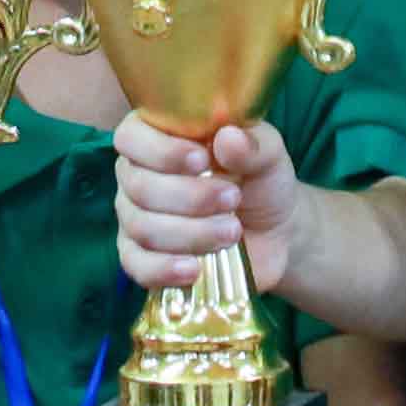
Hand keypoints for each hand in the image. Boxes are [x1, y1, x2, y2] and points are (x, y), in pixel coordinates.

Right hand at [111, 108, 300, 295]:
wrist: (273, 234)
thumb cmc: (260, 182)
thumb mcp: (268, 156)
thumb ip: (252, 145)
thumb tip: (227, 138)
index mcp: (157, 136)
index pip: (132, 136)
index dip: (161, 151)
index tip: (202, 160)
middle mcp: (136, 175)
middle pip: (139, 187)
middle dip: (189, 197)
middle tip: (233, 199)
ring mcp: (134, 219)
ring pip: (143, 228)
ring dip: (190, 233)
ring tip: (232, 232)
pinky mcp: (142, 259)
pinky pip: (137, 266)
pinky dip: (164, 269)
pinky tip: (194, 269)